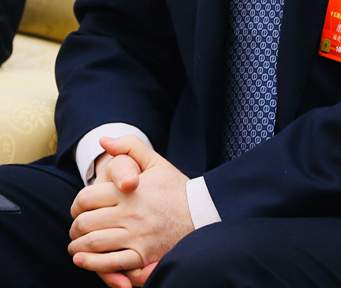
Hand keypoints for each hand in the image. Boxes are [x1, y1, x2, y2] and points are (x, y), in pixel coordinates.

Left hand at [69, 135, 192, 286]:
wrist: (202, 211)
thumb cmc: (176, 187)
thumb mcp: (156, 161)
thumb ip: (129, 146)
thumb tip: (103, 141)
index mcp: (129, 190)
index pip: (86, 199)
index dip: (76, 206)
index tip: (77, 210)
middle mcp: (130, 213)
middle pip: (85, 223)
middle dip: (74, 229)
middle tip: (75, 231)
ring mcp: (137, 236)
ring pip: (94, 244)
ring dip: (78, 247)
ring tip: (76, 247)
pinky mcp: (144, 255)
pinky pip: (111, 263)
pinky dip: (92, 263)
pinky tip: (84, 260)